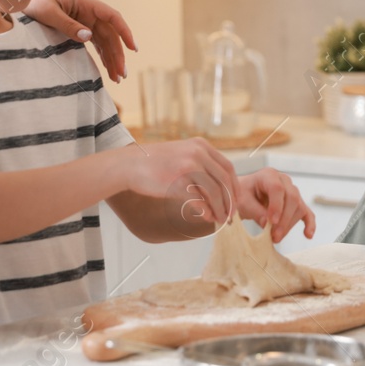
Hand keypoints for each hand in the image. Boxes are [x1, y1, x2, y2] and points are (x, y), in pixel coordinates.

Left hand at [23, 0, 136, 81]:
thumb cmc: (37, 0)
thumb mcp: (48, 12)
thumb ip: (68, 25)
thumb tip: (89, 37)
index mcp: (86, 1)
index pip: (112, 16)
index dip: (124, 31)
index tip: (132, 48)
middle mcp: (91, 10)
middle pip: (110, 33)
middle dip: (118, 54)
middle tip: (121, 75)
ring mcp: (87, 19)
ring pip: (105, 40)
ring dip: (112, 57)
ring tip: (117, 77)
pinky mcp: (82, 26)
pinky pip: (97, 42)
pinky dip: (102, 55)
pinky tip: (108, 67)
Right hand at [122, 137, 238, 234]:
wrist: (128, 164)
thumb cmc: (153, 162)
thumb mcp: (181, 153)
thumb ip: (200, 164)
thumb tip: (217, 188)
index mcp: (201, 146)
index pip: (228, 168)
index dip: (235, 186)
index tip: (236, 200)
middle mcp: (198, 154)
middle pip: (224, 181)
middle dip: (231, 201)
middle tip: (231, 216)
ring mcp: (188, 167)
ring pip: (215, 192)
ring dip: (220, 209)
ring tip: (220, 220)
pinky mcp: (178, 182)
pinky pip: (199, 200)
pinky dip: (207, 211)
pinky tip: (207, 217)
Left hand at [235, 168, 315, 243]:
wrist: (247, 194)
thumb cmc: (243, 195)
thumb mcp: (242, 201)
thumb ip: (254, 210)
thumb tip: (267, 223)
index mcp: (269, 175)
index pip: (277, 188)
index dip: (276, 205)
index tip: (271, 222)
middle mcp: (284, 181)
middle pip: (292, 198)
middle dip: (284, 220)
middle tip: (274, 237)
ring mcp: (293, 191)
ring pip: (299, 207)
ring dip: (289, 225)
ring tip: (276, 238)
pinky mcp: (297, 203)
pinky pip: (307, 212)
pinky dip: (309, 224)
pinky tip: (308, 235)